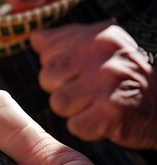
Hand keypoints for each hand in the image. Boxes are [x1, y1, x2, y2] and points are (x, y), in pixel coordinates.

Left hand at [31, 21, 156, 149]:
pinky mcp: (111, 113)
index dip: (62, 69)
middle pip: (47, 79)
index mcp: (95, 37)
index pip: (47, 53)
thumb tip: (35, 38)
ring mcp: (106, 84)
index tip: (84, 72)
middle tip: (94, 90)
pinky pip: (76, 126)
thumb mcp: (102, 45)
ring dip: (75, 109)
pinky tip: (107, 118)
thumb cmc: (128, 74)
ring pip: (58, 103)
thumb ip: (66, 41)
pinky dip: (89, 128)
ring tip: (100, 104)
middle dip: (65, 88)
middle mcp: (100, 56)